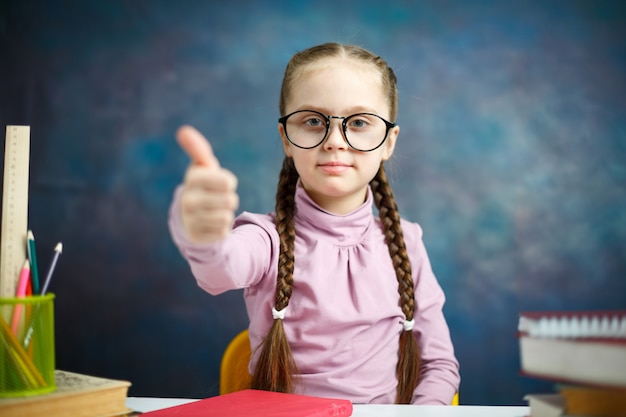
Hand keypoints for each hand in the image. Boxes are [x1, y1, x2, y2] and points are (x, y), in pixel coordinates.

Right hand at [176, 125, 238, 242]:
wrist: (189, 216)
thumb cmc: (203, 185)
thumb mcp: (203, 166)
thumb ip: (197, 148)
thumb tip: (183, 130)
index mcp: (192, 180)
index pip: (226, 181)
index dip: (228, 182)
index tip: (222, 183)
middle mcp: (188, 200)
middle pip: (230, 200)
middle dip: (228, 198)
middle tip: (217, 198)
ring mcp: (192, 221)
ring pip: (226, 217)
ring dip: (225, 213)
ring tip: (213, 210)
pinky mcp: (198, 238)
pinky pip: (223, 232)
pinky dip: (221, 228)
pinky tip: (210, 224)